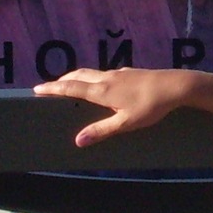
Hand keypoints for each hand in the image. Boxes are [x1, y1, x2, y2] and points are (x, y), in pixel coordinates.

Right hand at [33, 68, 191, 145]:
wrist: (175, 86)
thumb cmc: (151, 106)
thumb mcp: (125, 123)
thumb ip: (101, 130)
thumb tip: (78, 140)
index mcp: (102, 90)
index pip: (70, 88)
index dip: (52, 89)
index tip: (37, 89)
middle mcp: (107, 78)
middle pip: (78, 76)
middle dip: (61, 81)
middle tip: (48, 87)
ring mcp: (119, 73)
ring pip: (91, 73)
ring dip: (76, 77)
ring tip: (69, 85)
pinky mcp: (129, 72)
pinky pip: (104, 74)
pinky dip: (93, 78)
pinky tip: (100, 85)